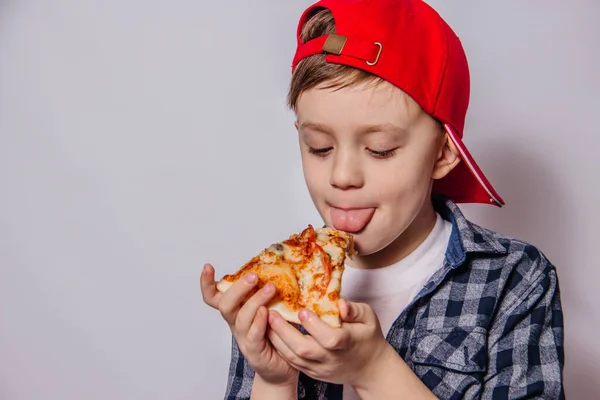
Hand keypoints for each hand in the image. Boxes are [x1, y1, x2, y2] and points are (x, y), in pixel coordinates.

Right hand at [200, 263, 297, 386]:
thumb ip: (269, 293)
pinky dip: (258, 322)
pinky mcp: (254, 351)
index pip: (215, 297)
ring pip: (240, 317)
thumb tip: (281, 267)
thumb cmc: (277, 334)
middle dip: (237, 288)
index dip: (207, 283)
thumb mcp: (271, 308)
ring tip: (270, 288)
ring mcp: (243, 338)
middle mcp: (236, 323)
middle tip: (253, 276)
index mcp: (236, 311)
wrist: (282, 368)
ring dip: (254, 300)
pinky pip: (252, 335)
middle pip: (225, 304)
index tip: (208, 266)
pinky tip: (266, 312)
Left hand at [267, 299, 390, 387]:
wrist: (370, 368)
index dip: (314, 326)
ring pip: (295, 358)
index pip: (330, 338)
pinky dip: (281, 349)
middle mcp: (332, 359)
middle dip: (284, 332)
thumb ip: (355, 310)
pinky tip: (272, 335)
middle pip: (305, 350)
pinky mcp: (313, 373)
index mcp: (347, 343)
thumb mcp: (369, 318)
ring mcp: (321, 368)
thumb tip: (341, 304)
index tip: (301, 310)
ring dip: (277, 340)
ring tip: (266, 322)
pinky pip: (293, 363)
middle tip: (271, 313)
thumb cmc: (368, 337)